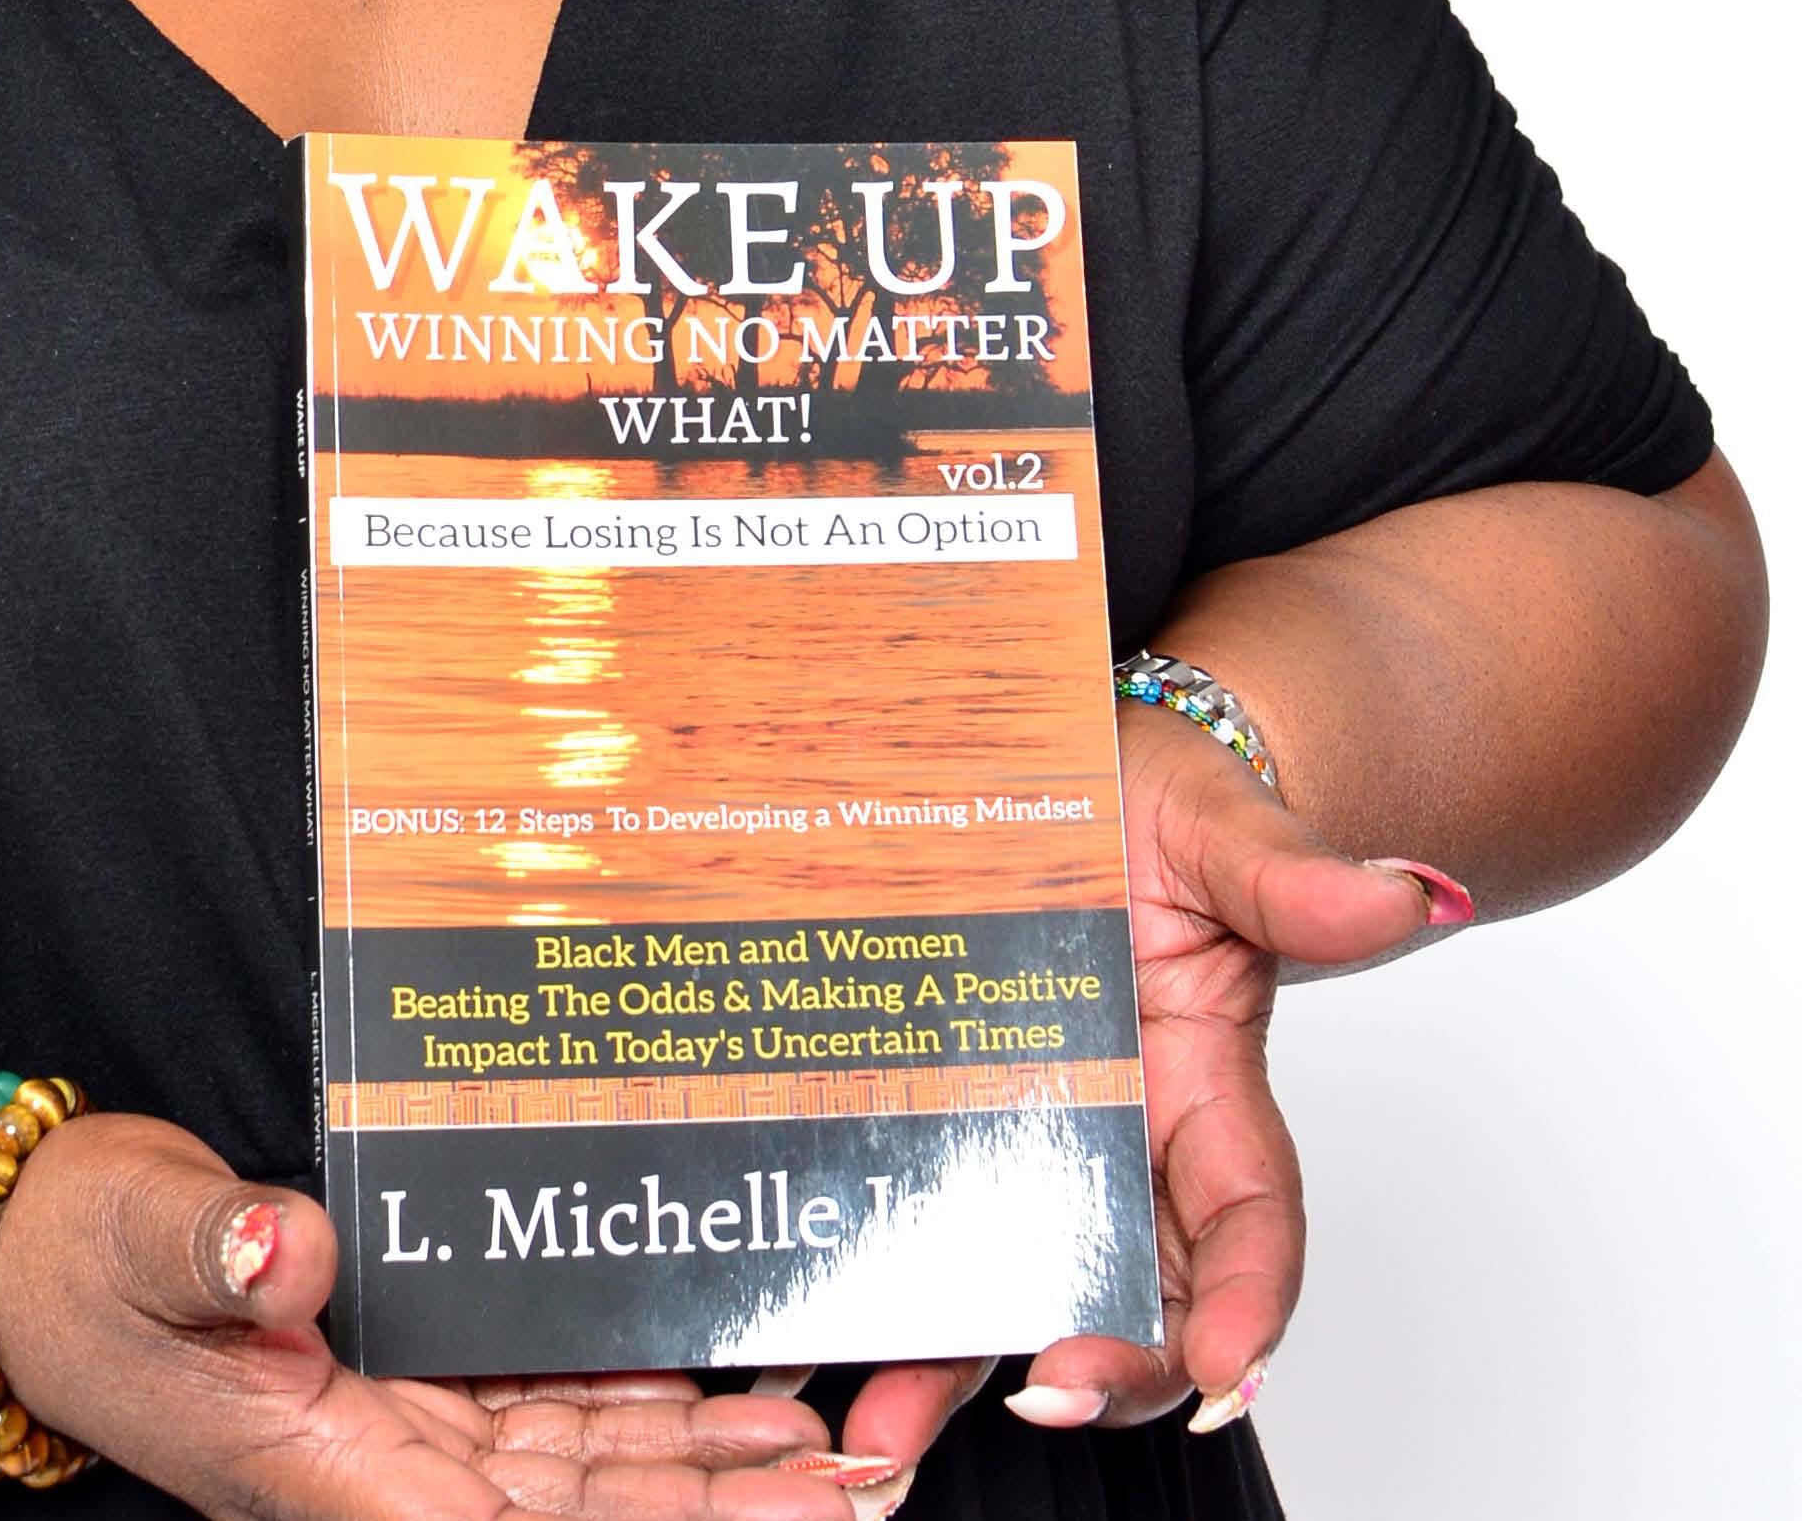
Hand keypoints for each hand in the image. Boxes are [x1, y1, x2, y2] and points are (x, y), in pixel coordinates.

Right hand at [0, 1108, 872, 1520]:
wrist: (25, 1258)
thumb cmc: (76, 1260)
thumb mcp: (142, 1241)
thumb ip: (219, 1254)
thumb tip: (290, 1254)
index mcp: (325, 1467)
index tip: (762, 1517)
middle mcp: (379, 1469)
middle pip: (578, 1516)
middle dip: (712, 1509)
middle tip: (849, 1483)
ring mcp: (397, 1430)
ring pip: (579, 1471)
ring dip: (696, 1466)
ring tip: (819, 1447)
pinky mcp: (403, 1383)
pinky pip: (544, 1414)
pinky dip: (634, 1404)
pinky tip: (714, 1382)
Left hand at [842, 707, 1467, 1469]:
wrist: (1069, 771)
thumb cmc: (1160, 802)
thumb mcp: (1220, 826)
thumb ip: (1295, 877)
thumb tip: (1403, 894)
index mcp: (1209, 1086)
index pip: (1250, 1220)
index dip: (1248, 1304)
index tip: (1226, 1367)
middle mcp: (1127, 1142)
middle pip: (1138, 1297)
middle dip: (1106, 1369)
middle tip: (1049, 1394)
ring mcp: (1034, 1147)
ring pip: (1014, 1291)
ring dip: (954, 1378)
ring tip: (879, 1438)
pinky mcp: (949, 1129)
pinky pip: (920, 1232)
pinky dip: (874, 1305)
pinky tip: (804, 1351)